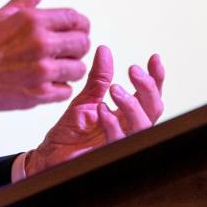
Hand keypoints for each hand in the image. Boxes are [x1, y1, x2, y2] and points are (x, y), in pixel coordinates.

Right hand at [0, 0, 90, 112]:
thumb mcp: (0, 16)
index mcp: (32, 21)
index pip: (76, 19)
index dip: (79, 25)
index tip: (75, 30)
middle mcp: (40, 44)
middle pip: (82, 43)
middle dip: (76, 46)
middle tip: (63, 50)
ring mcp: (41, 70)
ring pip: (78, 68)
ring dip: (69, 68)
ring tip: (53, 67)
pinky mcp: (38, 94)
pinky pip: (66, 90)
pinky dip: (59, 88)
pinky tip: (45, 82)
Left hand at [24, 45, 164, 176]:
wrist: (50, 155)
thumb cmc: (69, 133)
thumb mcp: (84, 99)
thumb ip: (98, 78)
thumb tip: (104, 50)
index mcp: (125, 115)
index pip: (149, 96)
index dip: (156, 78)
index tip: (154, 58)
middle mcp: (128, 128)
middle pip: (154, 108)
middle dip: (148, 87)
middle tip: (133, 69)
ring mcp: (120, 142)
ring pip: (144, 125)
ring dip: (132, 104)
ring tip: (115, 89)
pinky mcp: (107, 154)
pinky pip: (119, 140)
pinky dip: (113, 123)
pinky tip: (102, 110)